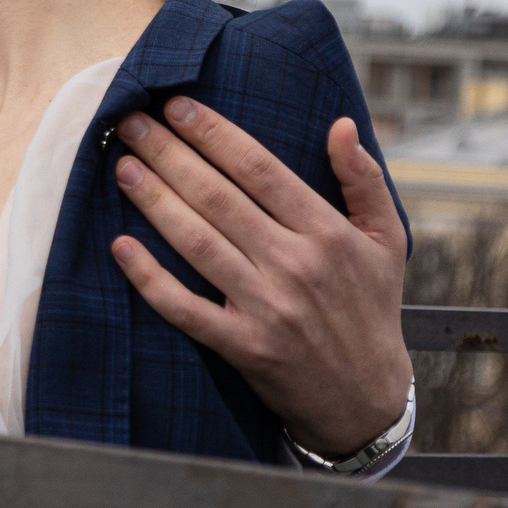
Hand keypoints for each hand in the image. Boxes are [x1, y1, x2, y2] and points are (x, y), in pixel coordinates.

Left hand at [110, 103, 411, 459]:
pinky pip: (185, 308)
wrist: (366, 401)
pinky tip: (121, 247)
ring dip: (154, 201)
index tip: (176, 106)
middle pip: (218, 197)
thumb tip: (341, 124)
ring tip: (123, 168)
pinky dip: (150, 279)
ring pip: (197, 243)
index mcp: (327, 233)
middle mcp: (296, 266)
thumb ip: (364, 180)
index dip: (213, 134)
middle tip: (129, 123)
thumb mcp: (387, 242)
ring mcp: (266, 308)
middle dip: (169, 154)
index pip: (259, 169)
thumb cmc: (371, 309)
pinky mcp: (243, 347)